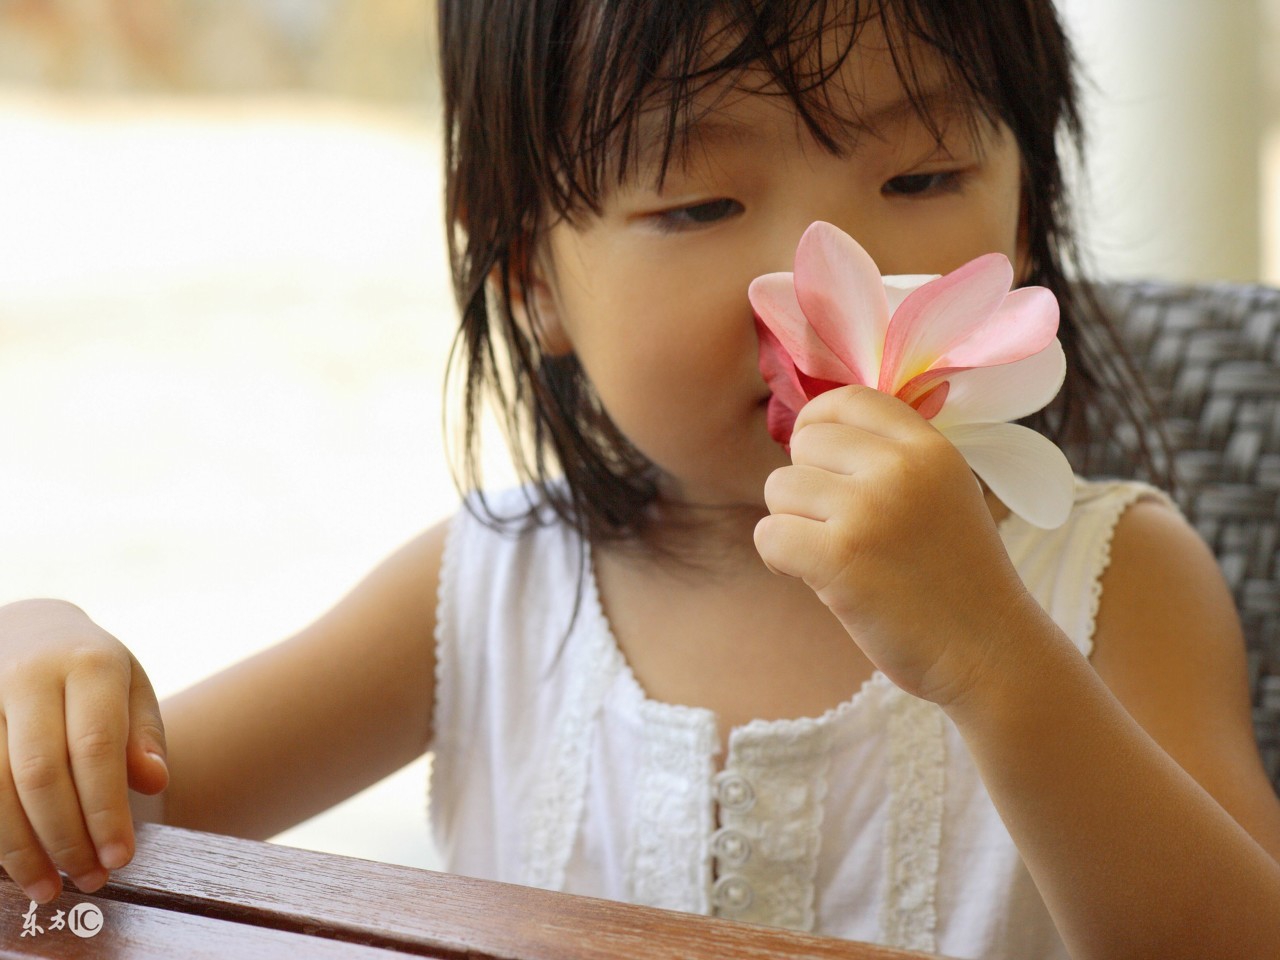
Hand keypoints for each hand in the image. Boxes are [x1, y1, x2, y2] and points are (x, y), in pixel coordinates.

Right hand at [0, 598, 167, 902]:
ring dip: (19, 847)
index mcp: (87, 666)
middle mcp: (28, 677)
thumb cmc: (88, 670)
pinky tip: (12, 861)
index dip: (106, 810)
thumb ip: (143, 735)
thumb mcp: (130, 687)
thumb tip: (154, 781)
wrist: (27, 628)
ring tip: (48, 886)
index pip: (96, 747)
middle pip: (39, 773)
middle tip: (90, 879)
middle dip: (64, 836)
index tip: (120, 858)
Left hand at [753, 384, 1043, 705]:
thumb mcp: (946, 492)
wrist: (989, 653)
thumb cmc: (957, 578)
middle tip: (835, 527)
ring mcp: (869, 511)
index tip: (817, 459)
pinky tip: (811, 576)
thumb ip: (894, 458)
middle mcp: (900, 469)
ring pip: (779, 488)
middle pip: (804, 444)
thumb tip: (811, 429)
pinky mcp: (840, 557)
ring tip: (831, 555)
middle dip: (806, 485)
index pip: (848, 399)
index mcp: (930, 448)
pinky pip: (768, 534)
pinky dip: (778, 557)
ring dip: (792, 523)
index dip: (817, 424)